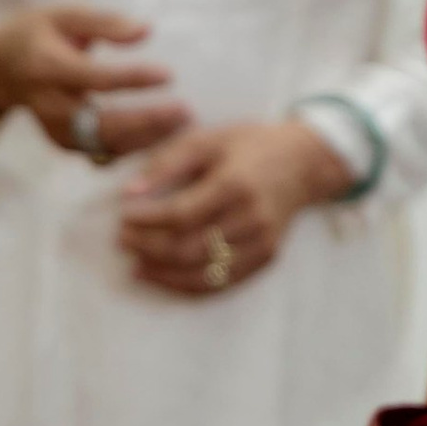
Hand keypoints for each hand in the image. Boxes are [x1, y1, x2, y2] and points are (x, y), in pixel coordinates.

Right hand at [0, 3, 185, 152]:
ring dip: (146, 139)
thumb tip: (147, 31)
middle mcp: (49, 105)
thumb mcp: (64, 15)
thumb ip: (105, 22)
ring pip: (104, 145)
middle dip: (147, 121)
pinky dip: (133, 149)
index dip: (133, 78)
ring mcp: (55, 130)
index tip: (169, 74)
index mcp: (47, 67)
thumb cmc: (38, 33)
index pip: (95, 78)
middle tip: (186, 111)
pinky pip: (102, 153)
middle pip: (102, 123)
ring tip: (184, 124)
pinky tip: (165, 138)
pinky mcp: (64, 145)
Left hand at [114, 116, 349, 295]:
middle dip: (149, 249)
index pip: (181, 215)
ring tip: (136, 265)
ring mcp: (261, 242)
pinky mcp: (266, 257)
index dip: (147, 222)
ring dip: (163, 273)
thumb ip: (166, 163)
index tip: (123, 217)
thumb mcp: (207, 140)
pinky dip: (188, 285)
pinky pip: (222, 283)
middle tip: (123, 241)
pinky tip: (164, 276)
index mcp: (234, 185)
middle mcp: (251, 218)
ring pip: (203, 272)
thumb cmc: (249, 146)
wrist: (303, 162)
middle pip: (189, 248)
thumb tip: (129, 193)